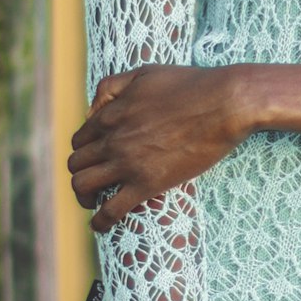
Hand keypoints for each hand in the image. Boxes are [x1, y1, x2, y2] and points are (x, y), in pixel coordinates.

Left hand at [67, 67, 250, 228]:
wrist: (224, 103)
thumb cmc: (191, 85)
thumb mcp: (143, 74)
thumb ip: (110, 88)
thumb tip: (90, 113)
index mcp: (110, 114)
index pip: (79, 140)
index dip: (85, 152)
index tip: (96, 160)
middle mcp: (112, 139)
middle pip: (76, 164)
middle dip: (81, 173)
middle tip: (95, 182)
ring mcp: (128, 163)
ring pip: (83, 186)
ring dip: (84, 197)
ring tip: (93, 203)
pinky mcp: (148, 184)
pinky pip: (111, 210)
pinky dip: (100, 222)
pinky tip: (100, 227)